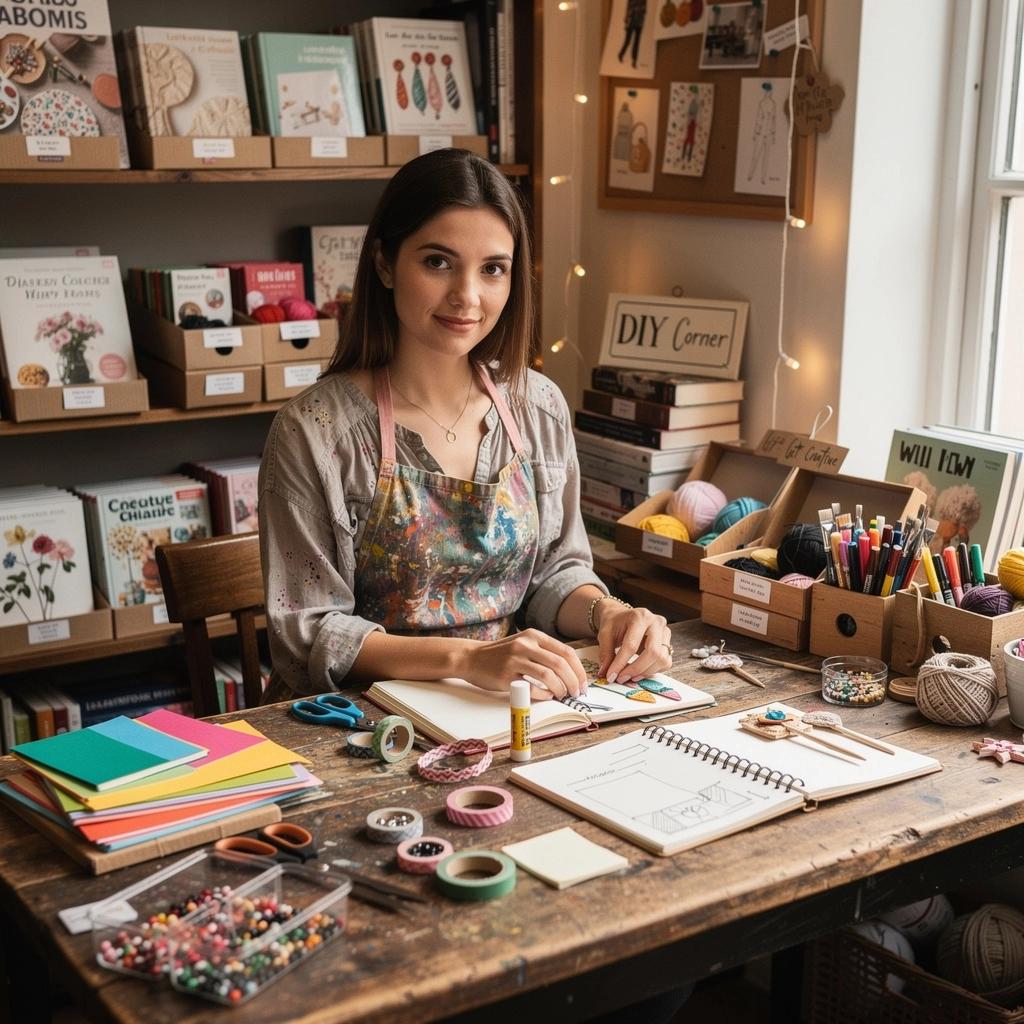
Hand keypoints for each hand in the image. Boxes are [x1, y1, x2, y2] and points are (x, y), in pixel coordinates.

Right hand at [458, 629, 586, 700]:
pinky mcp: (506, 675)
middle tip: (576, 693)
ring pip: (548, 675)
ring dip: (560, 689)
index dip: (579, 669)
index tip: (583, 683)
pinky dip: (543, 694)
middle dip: (573, 681)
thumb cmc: (501, 654)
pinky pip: (531, 687)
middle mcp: (525, 644)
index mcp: (534, 636)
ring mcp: (515, 660)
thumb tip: (570, 671)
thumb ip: (544, 652)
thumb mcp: (523, 644)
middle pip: (560, 663)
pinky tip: (546, 696)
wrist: (471, 658)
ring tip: (562, 696)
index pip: (566, 651)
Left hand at [595, 601, 671, 683]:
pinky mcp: (668, 643)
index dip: (621, 663)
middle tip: (622, 678)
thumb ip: (606, 653)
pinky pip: (666, 663)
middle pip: (653, 652)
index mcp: (639, 617)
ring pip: (661, 659)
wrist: (623, 617)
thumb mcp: (605, 634)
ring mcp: (665, 633)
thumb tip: (606, 672)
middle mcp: (656, 623)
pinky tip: (639, 671)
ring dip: (645, 672)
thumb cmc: (615, 623)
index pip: (632, 645)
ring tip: (630, 676)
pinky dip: (653, 671)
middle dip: (636, 669)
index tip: (611, 675)